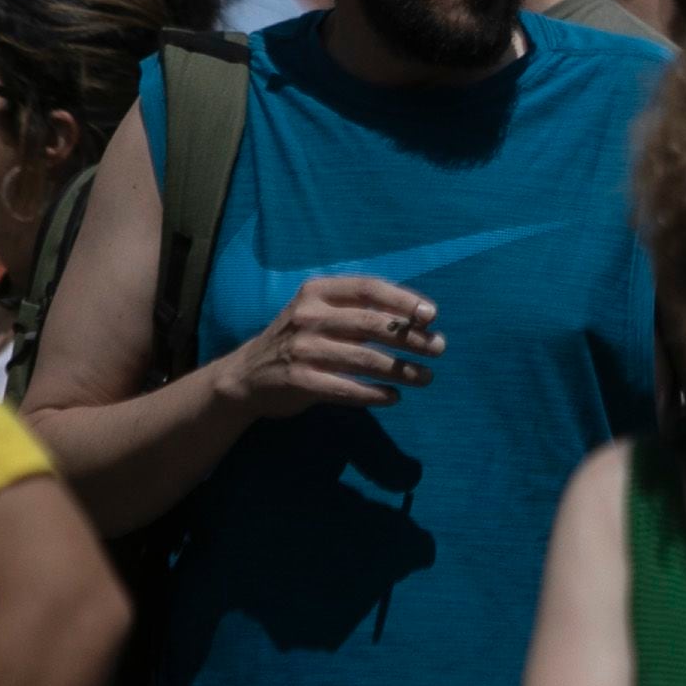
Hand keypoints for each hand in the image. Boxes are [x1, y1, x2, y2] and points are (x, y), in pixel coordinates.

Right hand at [215, 274, 443, 417]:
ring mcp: (303, 349)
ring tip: (426, 378)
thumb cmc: (298, 339)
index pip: (368, 288)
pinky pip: (347, 388)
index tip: (431, 315)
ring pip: (366, 359)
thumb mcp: (318, 311)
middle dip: (412, 338)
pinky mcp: (300, 380)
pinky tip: (394, 397)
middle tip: (439, 349)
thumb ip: (358, 310)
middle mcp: (309, 316)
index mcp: (317, 292)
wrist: (246, 375)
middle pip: (373, 324)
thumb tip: (418, 317)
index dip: (403, 300)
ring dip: (402, 370)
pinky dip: (375, 394)